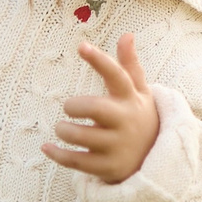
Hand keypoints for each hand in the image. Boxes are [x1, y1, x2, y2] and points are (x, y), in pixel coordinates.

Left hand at [43, 34, 159, 184]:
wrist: (154, 159)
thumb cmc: (138, 117)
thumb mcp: (139, 92)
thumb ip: (129, 65)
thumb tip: (127, 34)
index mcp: (130, 99)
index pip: (117, 75)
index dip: (99, 60)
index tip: (82, 45)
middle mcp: (125, 121)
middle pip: (95, 108)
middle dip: (74, 106)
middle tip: (68, 108)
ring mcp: (116, 146)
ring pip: (80, 136)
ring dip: (64, 131)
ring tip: (62, 128)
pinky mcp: (107, 167)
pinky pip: (75, 161)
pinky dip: (57, 154)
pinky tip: (47, 147)